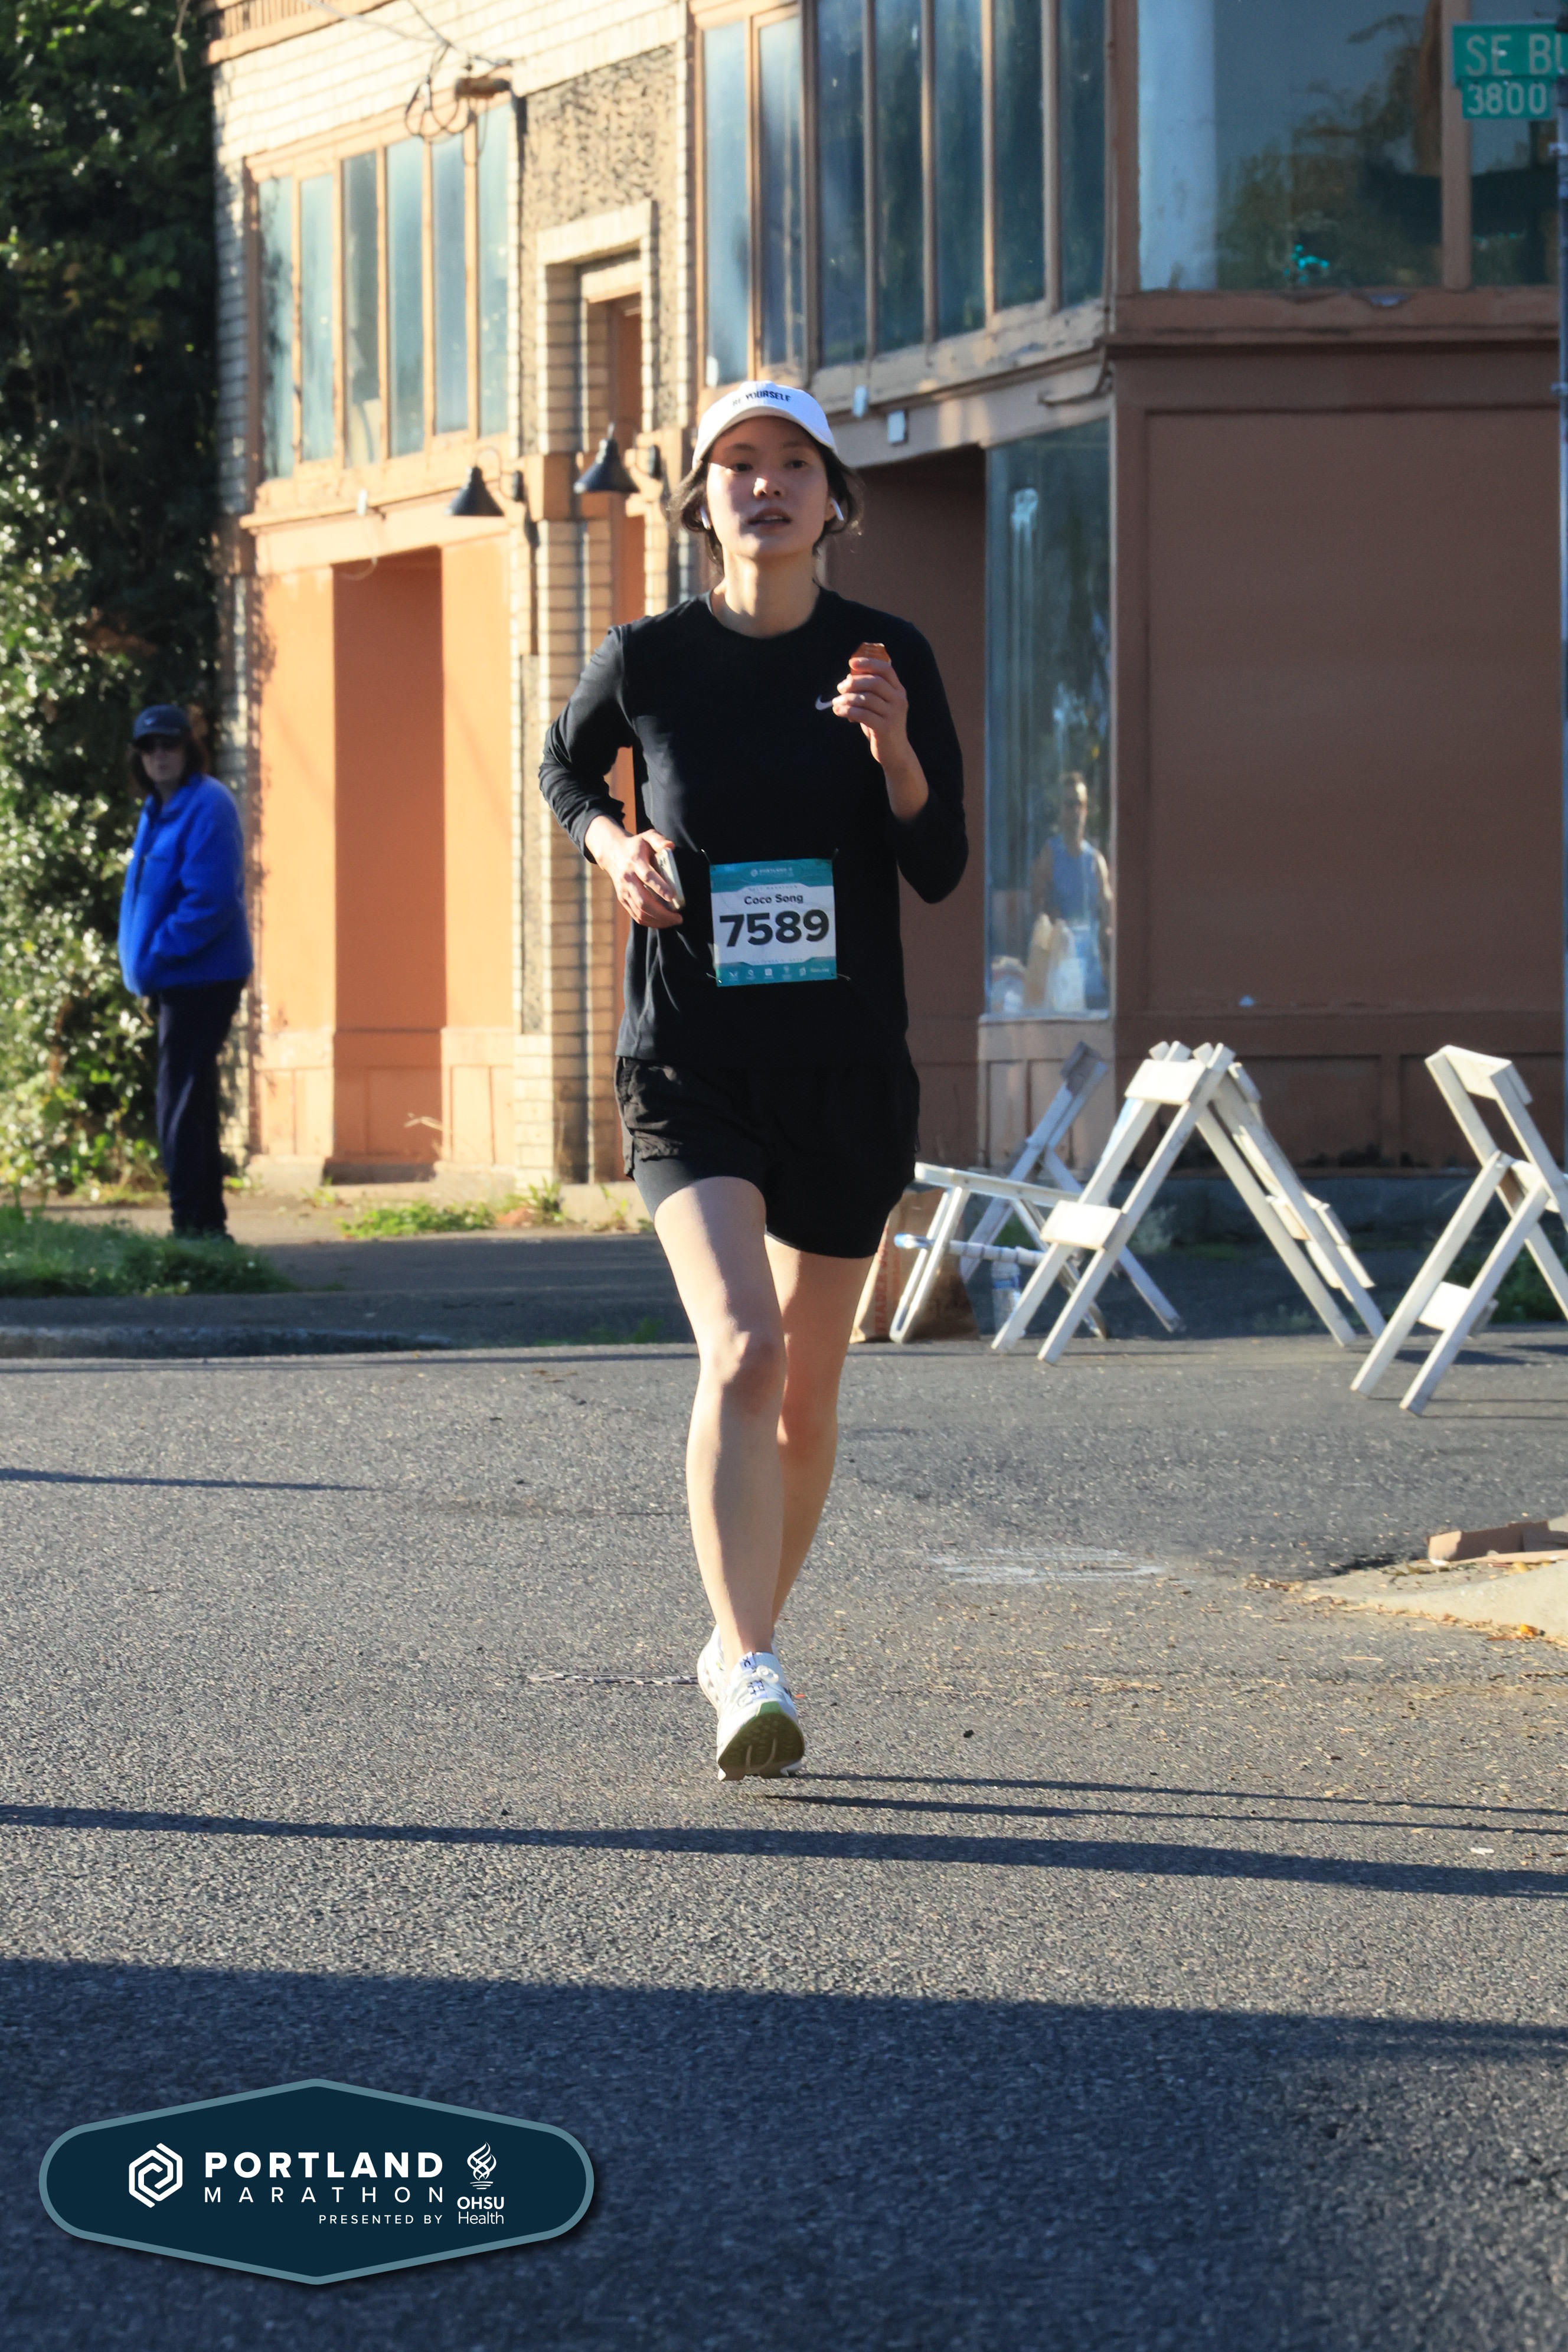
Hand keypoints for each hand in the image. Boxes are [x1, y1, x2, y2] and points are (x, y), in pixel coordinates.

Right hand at [585, 818, 683, 928]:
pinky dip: (650, 922)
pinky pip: (636, 915)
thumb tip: (671, 846)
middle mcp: (627, 879)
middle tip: (678, 917)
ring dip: (658, 920)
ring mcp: (624, 891)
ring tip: (673, 921)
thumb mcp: (647, 836)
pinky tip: (662, 922)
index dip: (659, 887)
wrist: (613, 853)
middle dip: (662, 913)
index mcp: (635, 862)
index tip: (672, 896)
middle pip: (643, 901)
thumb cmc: (637, 845)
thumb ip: (659, 839)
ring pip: (640, 912)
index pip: (647, 877)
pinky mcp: (623, 899)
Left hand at [832, 644, 910, 769]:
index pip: (886, 670)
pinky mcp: (885, 728)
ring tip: (836, 703)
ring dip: (847, 698)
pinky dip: (847, 711)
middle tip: (840, 687)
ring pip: (866, 698)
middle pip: (874, 682)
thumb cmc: (882, 727)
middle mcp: (899, 700)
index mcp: (899, 691)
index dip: (869, 663)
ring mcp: (893, 714)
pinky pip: (862, 714)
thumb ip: (868, 692)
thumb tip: (849, 677)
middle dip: (854, 682)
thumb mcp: (879, 707)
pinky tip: (838, 712)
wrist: (896, 754)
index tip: (852, 663)